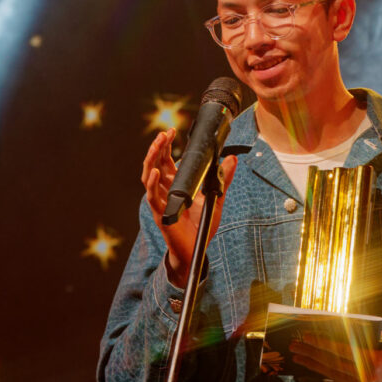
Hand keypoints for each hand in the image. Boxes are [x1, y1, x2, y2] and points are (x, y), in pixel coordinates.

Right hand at [142, 128, 236, 286]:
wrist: (196, 250)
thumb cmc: (201, 226)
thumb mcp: (215, 198)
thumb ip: (223, 180)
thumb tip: (233, 159)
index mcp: (175, 185)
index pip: (166, 160)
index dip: (166, 145)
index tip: (171, 131)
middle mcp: (165, 190)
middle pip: (156, 163)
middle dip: (158, 147)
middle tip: (165, 132)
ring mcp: (161, 201)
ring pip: (149, 176)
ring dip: (152, 159)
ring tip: (158, 145)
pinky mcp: (161, 214)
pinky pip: (152, 196)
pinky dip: (153, 183)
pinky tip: (156, 172)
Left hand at [288, 335, 381, 381]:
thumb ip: (359, 335)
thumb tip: (330, 328)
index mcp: (373, 360)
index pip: (342, 350)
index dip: (322, 343)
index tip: (305, 336)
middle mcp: (366, 377)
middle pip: (333, 363)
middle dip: (311, 354)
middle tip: (294, 345)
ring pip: (332, 374)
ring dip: (312, 364)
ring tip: (297, 356)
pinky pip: (338, 380)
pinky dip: (324, 371)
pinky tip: (312, 365)